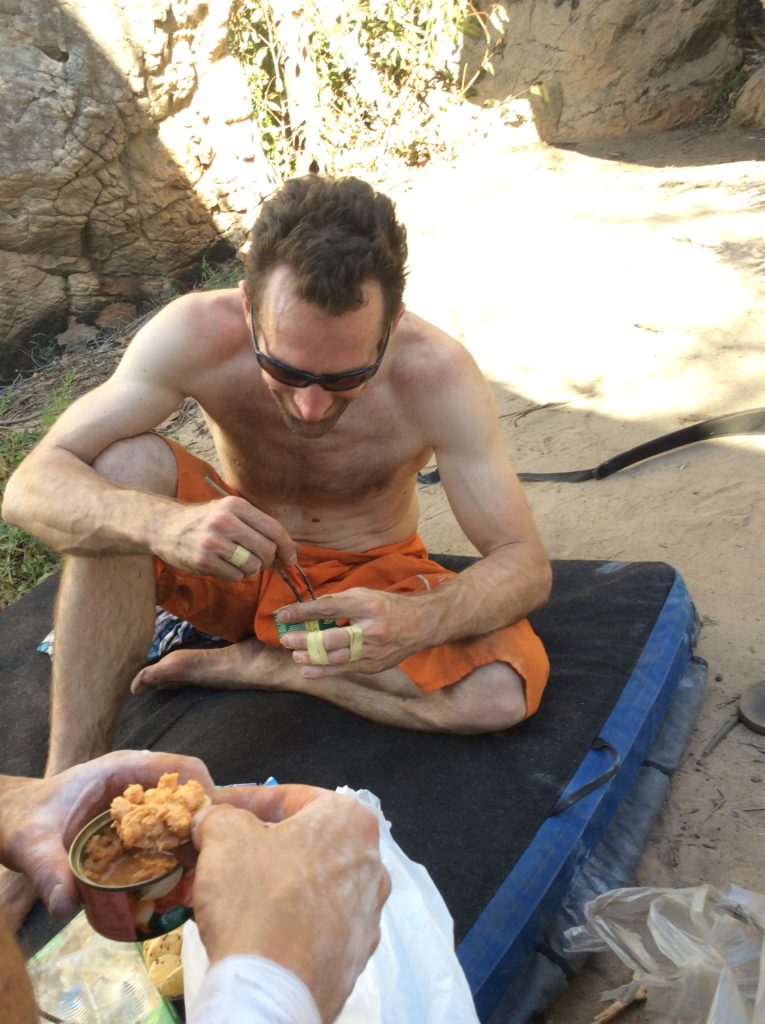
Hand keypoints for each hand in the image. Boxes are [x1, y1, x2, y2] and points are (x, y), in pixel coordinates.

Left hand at [0, 751, 212, 917]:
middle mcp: (138, 785)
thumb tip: (65, 905)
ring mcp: (138, 809)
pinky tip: (183, 886)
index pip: (181, 768)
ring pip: (181, 820)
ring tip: (204, 879)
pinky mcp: (134, 832)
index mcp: (123, 770)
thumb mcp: (31, 841)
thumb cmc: (23, 818)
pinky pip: (166, 839)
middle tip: (216, 863)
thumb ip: (47, 868)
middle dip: (208, 825)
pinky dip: (178, 859)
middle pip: (189, 796)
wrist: (12, 821)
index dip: (205, 793)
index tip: (214, 830)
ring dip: (196, 845)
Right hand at [153, 494, 296, 579]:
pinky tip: (223, 566)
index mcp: (236, 505)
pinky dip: (235, 575)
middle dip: (268, 560)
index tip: (292, 559)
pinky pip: (236, 576)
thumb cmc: (204, 521)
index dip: (287, 547)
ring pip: (253, 565)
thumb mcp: (231, 514)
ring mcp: (213, 541)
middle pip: (266, 549)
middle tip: (260, 561)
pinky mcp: (203, 560)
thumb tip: (295, 549)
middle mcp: (225, 521)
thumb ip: (261, 528)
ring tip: (238, 562)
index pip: (273, 529)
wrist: (164, 527)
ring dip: (251, 569)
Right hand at [192, 784, 390, 1022]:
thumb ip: (221, 816)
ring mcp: (368, 913)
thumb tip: (214, 818)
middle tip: (220, 851)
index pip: (289, 796)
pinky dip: (286, 920)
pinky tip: (254, 928)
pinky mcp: (355, 955)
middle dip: (259, 844)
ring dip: (272, 882)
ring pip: (309, 883)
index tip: (214, 810)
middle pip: (302, 841)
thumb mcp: (226, 837)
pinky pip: (314, 924)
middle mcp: (371, 862)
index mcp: (350, 821)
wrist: (273, 992)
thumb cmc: (257, 898)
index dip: (243, 800)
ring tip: (230, 893)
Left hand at [276, 587, 421, 676]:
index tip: (283, 615)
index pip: (328, 608)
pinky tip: (309, 670)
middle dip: (304, 641)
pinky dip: (324, 671)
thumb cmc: (389, 606)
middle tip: (286, 640)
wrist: (422, 624)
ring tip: (295, 655)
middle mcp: (371, 629)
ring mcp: (373, 650)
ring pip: (335, 659)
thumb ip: (338, 601)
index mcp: (367, 605)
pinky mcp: (374, 665)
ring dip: (311, 658)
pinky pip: (344, 670)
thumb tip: (309, 609)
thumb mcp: (365, 595)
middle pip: (330, 638)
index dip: (302, 612)